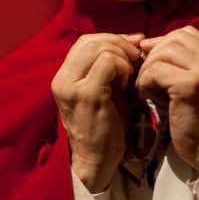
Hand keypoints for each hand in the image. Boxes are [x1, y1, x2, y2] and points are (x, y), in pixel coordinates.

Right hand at [52, 33, 141, 192]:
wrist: (96, 161)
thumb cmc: (104, 127)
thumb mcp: (102, 91)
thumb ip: (110, 66)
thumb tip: (134, 39)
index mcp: (63, 77)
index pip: (84, 41)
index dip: (110, 38)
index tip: (132, 47)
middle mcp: (62, 79)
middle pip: (91, 41)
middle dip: (119, 43)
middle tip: (136, 57)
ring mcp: (72, 87)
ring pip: (100, 49)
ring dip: (121, 57)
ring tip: (128, 76)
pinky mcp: (88, 95)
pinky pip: (108, 64)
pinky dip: (123, 68)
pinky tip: (127, 84)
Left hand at [138, 26, 198, 170]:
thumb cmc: (195, 118)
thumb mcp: (190, 82)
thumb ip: (177, 61)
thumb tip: (145, 42)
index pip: (186, 33)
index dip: (163, 43)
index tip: (152, 62)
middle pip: (172, 39)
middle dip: (153, 56)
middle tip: (147, 79)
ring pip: (161, 53)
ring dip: (147, 71)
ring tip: (148, 90)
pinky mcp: (191, 85)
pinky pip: (155, 71)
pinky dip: (145, 83)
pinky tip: (148, 99)